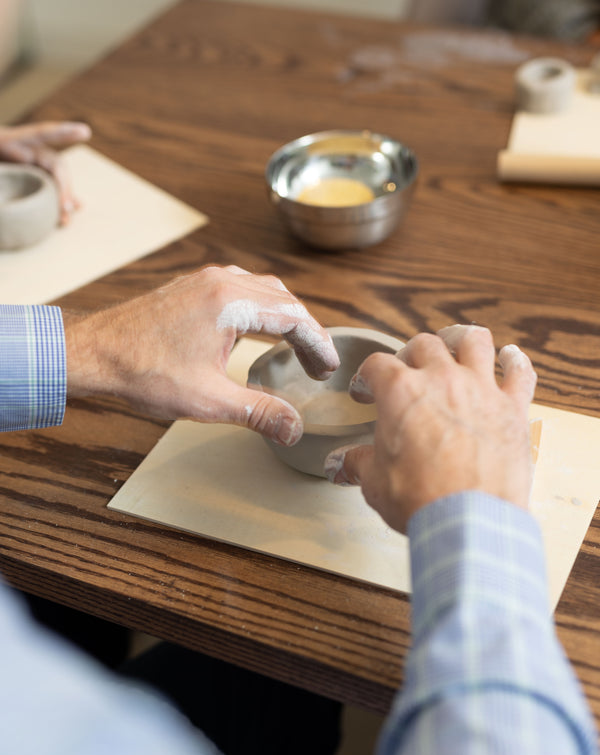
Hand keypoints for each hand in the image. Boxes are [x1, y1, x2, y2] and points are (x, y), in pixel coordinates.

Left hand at [0, 121, 90, 223]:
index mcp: (13, 139)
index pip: (42, 133)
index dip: (64, 132)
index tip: (84, 131)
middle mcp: (30, 150)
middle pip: (55, 165)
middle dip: (63, 185)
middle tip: (65, 206)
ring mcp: (33, 165)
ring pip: (57, 181)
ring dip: (65, 198)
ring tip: (65, 218)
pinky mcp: (32, 180)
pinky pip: (51, 190)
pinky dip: (61, 200)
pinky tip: (71, 211)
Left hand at [65, 265, 339, 445]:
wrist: (93, 352)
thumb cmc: (144, 371)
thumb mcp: (209, 400)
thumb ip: (259, 412)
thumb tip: (294, 429)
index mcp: (231, 302)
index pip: (294, 317)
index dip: (319, 344)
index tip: (329, 368)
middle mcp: (221, 281)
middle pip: (282, 299)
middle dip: (306, 331)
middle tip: (316, 364)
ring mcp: (203, 280)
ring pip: (261, 289)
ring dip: (283, 317)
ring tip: (294, 347)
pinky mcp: (190, 287)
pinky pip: (239, 288)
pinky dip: (259, 308)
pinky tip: (255, 331)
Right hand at [324, 325, 536, 533]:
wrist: (469, 520)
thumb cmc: (421, 499)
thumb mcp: (376, 482)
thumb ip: (358, 464)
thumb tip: (339, 464)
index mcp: (401, 391)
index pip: (377, 365)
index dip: (366, 377)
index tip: (365, 391)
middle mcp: (442, 379)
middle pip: (423, 344)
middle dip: (409, 355)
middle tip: (406, 370)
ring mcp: (481, 389)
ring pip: (474, 341)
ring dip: (460, 339)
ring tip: (453, 343)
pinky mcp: (513, 408)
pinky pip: (520, 371)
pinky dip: (515, 361)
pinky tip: (509, 357)